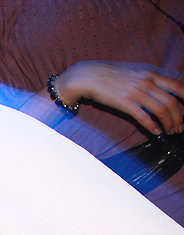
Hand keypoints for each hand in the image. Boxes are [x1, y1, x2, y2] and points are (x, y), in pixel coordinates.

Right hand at [54, 61, 183, 135]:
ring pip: (162, 111)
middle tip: (180, 128)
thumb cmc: (111, 75)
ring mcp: (137, 92)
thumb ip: (150, 79)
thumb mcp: (136, 71)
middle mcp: (148, 82)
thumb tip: (163, 90)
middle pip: (172, 102)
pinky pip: (144, 117)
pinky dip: (153, 127)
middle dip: (180, 118)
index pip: (179, 86)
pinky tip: (157, 133)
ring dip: (169, 124)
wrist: (89, 76)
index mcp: (152, 73)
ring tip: (170, 132)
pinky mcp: (126, 103)